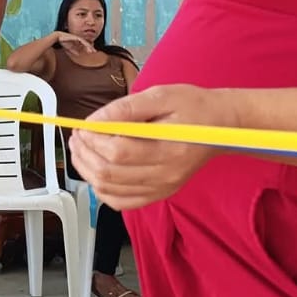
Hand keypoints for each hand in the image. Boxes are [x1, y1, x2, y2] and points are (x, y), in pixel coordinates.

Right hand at [57, 31, 93, 54]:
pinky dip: (85, 44)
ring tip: (92, 51)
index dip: (88, 49)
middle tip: (95, 52)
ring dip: (89, 47)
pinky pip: (82, 41)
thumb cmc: (64, 42)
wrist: (59, 37)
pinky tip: (88, 47)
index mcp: (78, 42)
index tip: (92, 53)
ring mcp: (78, 38)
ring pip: (85, 43)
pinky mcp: (76, 37)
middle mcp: (79, 39)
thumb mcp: (69, 48)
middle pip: (86, 44)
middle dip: (91, 48)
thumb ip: (74, 51)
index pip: (84, 45)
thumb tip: (78, 54)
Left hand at [68, 84, 238, 209]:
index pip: (119, 151)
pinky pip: (121, 201)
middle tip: (77, 136)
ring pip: (109, 189)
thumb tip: (94, 121)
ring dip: (86, 170)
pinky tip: (95, 170)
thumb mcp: (160, 95)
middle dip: (84, 153)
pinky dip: (101, 188)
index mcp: (170, 148)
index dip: (93, 139)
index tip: (84, 125)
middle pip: (110, 173)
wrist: (219, 126)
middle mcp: (167, 174)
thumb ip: (126, 108)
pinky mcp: (159, 193)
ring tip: (81, 149)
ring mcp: (163, 187)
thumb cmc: (193, 107)